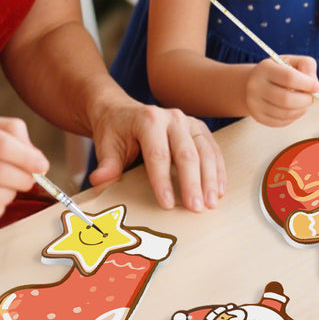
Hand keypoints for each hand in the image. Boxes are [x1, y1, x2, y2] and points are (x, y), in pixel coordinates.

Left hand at [87, 99, 224, 211]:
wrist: (121, 112)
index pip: (158, 154)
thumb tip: (100, 180)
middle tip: (195, 208)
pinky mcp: (198, 128)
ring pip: (205, 151)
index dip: (163, 181)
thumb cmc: (114, 131)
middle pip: (187, 153)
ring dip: (210, 179)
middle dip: (192, 183)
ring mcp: (188, 122)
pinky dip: (218, 170)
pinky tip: (218, 190)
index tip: (167, 204)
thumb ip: (107, 164)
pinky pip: (213, 149)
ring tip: (211, 203)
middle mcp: (172, 118)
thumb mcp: (106, 145)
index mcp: (148, 120)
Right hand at [245, 55, 318, 126]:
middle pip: (287, 99)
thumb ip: (307, 66)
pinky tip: (295, 109)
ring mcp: (255, 103)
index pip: (289, 77)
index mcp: (265, 69)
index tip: (317, 87)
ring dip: (301, 109)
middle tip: (311, 98)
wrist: (254, 82)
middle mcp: (255, 86)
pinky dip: (294, 117)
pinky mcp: (258, 117)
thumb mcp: (291, 61)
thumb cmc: (278, 70)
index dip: (307, 84)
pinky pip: (282, 122)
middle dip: (305, 100)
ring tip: (303, 102)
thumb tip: (315, 86)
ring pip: (286, 113)